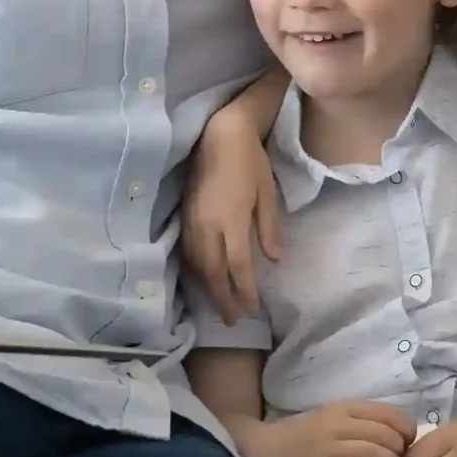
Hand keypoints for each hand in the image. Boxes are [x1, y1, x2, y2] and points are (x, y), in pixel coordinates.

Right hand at [181, 121, 282, 323]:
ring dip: (209, 288)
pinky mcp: (184, 216)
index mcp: (232, 220)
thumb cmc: (251, 162)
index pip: (237, 267)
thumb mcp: (268, 196)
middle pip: (213, 273)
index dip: (245, 292)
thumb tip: (273, 260)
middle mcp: (208, 225)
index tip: (253, 309)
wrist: (220, 135)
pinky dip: (196, 270)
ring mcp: (192, 221)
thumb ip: (269, 230)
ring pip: (197, 265)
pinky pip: (188, 252)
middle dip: (223, 299)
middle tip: (234, 320)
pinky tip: (204, 278)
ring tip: (221, 304)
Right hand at [245, 402, 415, 456]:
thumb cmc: (305, 435)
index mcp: (343, 407)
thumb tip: (401, 433)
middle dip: (400, 450)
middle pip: (386, 434)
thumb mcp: (333, 417)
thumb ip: (362, 420)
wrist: (265, 449)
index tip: (408, 441)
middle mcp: (337, 424)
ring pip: (374, 453)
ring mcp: (328, 448)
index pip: (389, 413)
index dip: (406, 428)